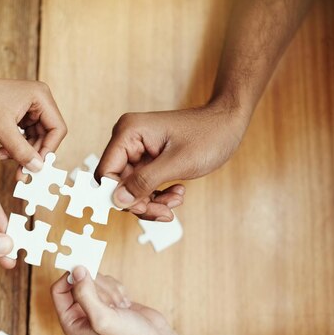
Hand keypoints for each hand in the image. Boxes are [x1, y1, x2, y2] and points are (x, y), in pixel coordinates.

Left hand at [0, 64, 66, 171]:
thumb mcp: (1, 129)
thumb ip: (21, 150)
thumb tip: (37, 167)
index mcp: (40, 97)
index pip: (57, 128)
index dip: (49, 149)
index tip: (36, 165)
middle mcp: (37, 101)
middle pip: (46, 136)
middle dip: (32, 154)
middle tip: (21, 172)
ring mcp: (27, 109)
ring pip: (34, 140)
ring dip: (20, 153)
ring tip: (3, 159)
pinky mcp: (16, 116)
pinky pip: (22, 138)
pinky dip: (13, 148)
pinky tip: (0, 153)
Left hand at [50, 266, 170, 334]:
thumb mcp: (102, 317)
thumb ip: (85, 293)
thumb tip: (76, 270)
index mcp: (70, 321)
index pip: (58, 290)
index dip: (69, 278)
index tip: (84, 270)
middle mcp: (80, 312)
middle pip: (79, 281)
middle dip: (97, 287)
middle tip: (110, 302)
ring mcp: (95, 304)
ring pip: (95, 279)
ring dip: (110, 289)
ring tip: (119, 307)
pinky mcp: (109, 298)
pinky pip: (107, 281)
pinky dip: (118, 289)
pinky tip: (125, 305)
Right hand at [96, 101, 250, 219]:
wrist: (228, 123)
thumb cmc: (208, 135)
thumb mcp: (177, 163)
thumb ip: (144, 182)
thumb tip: (117, 200)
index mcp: (128, 133)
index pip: (106, 172)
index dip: (118, 195)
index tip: (141, 208)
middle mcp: (127, 140)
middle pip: (117, 184)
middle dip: (140, 201)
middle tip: (164, 211)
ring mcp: (137, 150)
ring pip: (130, 189)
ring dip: (151, 201)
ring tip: (175, 200)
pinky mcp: (146, 159)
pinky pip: (142, 186)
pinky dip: (157, 195)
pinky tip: (176, 193)